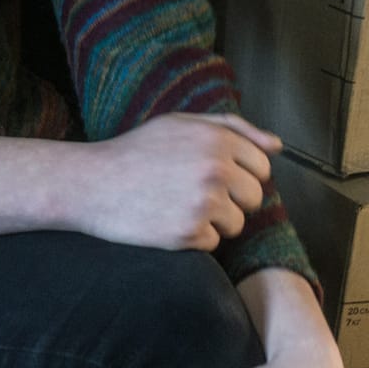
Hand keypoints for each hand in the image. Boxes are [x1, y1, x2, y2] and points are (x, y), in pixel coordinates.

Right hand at [75, 113, 280, 250]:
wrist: (91, 183)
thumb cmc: (136, 152)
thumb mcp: (180, 124)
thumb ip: (233, 128)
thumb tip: (276, 145)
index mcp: (216, 139)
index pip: (261, 167)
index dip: (238, 173)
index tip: (209, 174)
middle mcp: (215, 169)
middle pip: (254, 197)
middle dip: (230, 199)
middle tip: (191, 191)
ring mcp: (203, 203)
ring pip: (236, 223)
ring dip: (213, 221)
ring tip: (176, 205)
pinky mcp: (189, 233)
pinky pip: (213, 243)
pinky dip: (193, 237)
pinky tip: (166, 220)